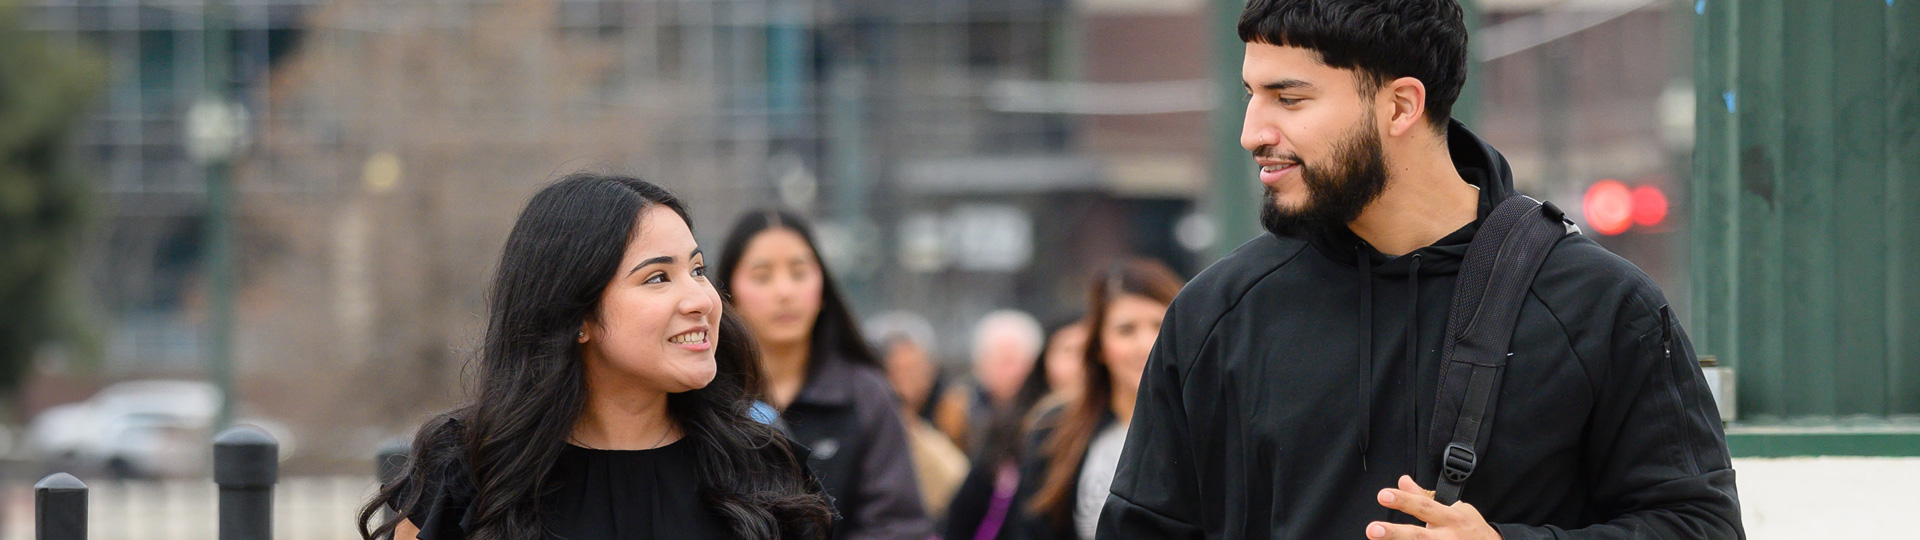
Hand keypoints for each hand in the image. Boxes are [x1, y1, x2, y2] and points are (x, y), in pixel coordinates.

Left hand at [1366, 475, 1500, 539]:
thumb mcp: (1455, 509)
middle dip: (1395, 534)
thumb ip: (1424, 498)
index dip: (1404, 500)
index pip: (1424, 507)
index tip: (1382, 495)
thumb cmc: (1471, 529)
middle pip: (1419, 537)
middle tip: (1373, 530)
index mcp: (1450, 519)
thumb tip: (1403, 480)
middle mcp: (1448, 538)